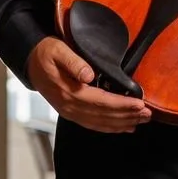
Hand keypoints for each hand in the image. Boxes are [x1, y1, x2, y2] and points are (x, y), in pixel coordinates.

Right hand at [27, 32, 151, 133]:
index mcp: (69, 92)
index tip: (140, 104)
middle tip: (148, 114)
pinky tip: (123, 127)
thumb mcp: (58, 51)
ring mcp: (69, 112)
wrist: (29, 62)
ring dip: (122, 123)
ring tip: (141, 121)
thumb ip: (74, 62)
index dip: (122, 105)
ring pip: (100, 123)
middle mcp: (70, 106)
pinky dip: (109, 127)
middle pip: (104, 115)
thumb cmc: (46, 54)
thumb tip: (89, 75)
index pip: (102, 102)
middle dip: (127, 116)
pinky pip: (92, 124)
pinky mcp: (70, 112)